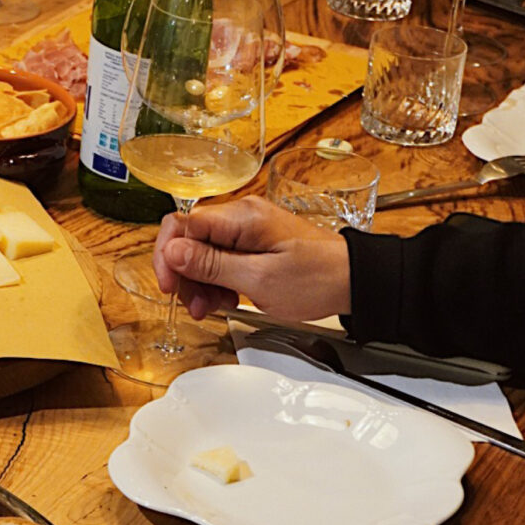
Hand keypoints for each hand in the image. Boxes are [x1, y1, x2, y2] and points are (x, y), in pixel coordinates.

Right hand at [152, 196, 350, 320]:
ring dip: (201, 282)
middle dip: (185, 274)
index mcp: (241, 217)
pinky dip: (218, 280)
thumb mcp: (259, 280)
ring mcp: (248, 228)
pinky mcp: (254, 242)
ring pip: (203, 251)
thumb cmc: (318, 278)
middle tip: (193, 305)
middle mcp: (241, 216)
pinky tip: (227, 299)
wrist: (357, 281)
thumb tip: (173, 251)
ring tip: (212, 307)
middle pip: (190, 239)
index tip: (170, 285)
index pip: (182, 223)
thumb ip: (212, 265)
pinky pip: (222, 257)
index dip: (168, 255)